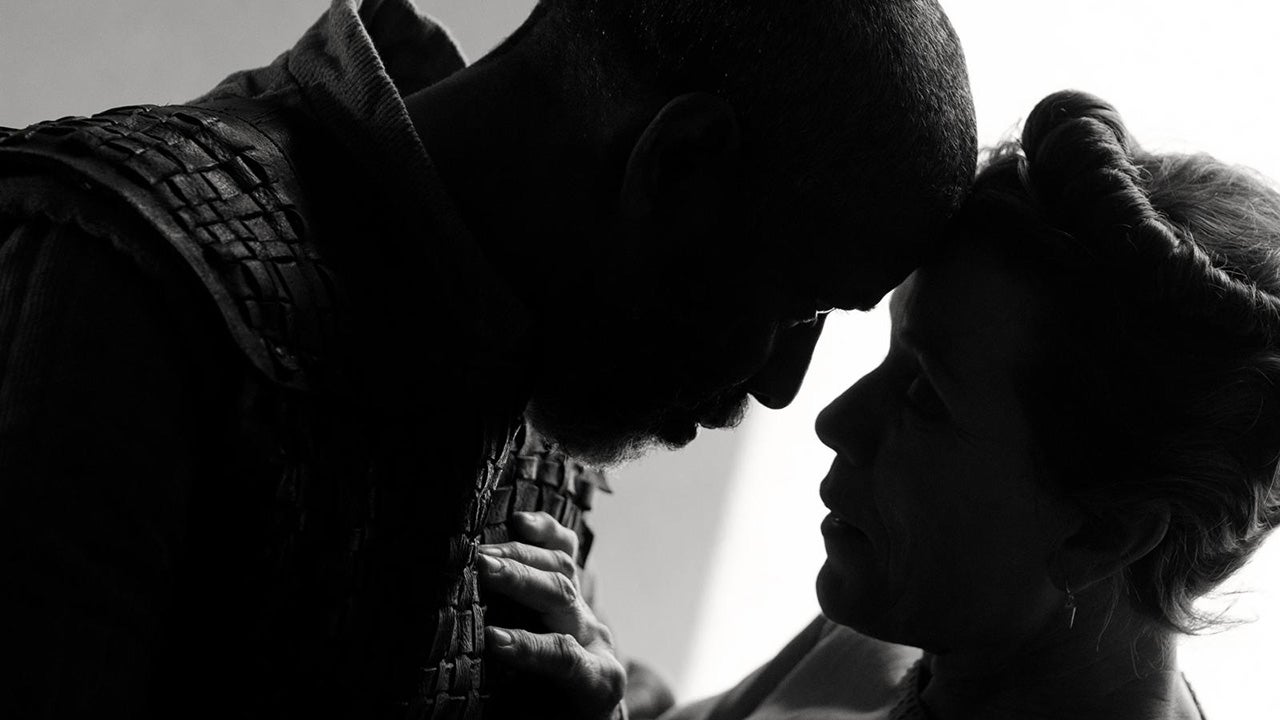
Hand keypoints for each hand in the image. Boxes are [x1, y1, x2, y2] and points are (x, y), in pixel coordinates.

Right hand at [478, 511, 625, 719]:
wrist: (585, 713)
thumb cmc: (555, 719)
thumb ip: (516, 705)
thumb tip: (479, 676)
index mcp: (596, 681)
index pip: (566, 657)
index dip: (529, 647)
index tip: (492, 640)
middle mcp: (596, 640)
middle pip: (563, 599)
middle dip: (522, 581)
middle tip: (482, 569)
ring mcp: (588, 613)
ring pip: (563, 570)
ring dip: (521, 556)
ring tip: (483, 553)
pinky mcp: (578, 595)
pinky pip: (569, 554)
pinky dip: (547, 533)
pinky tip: (521, 522)